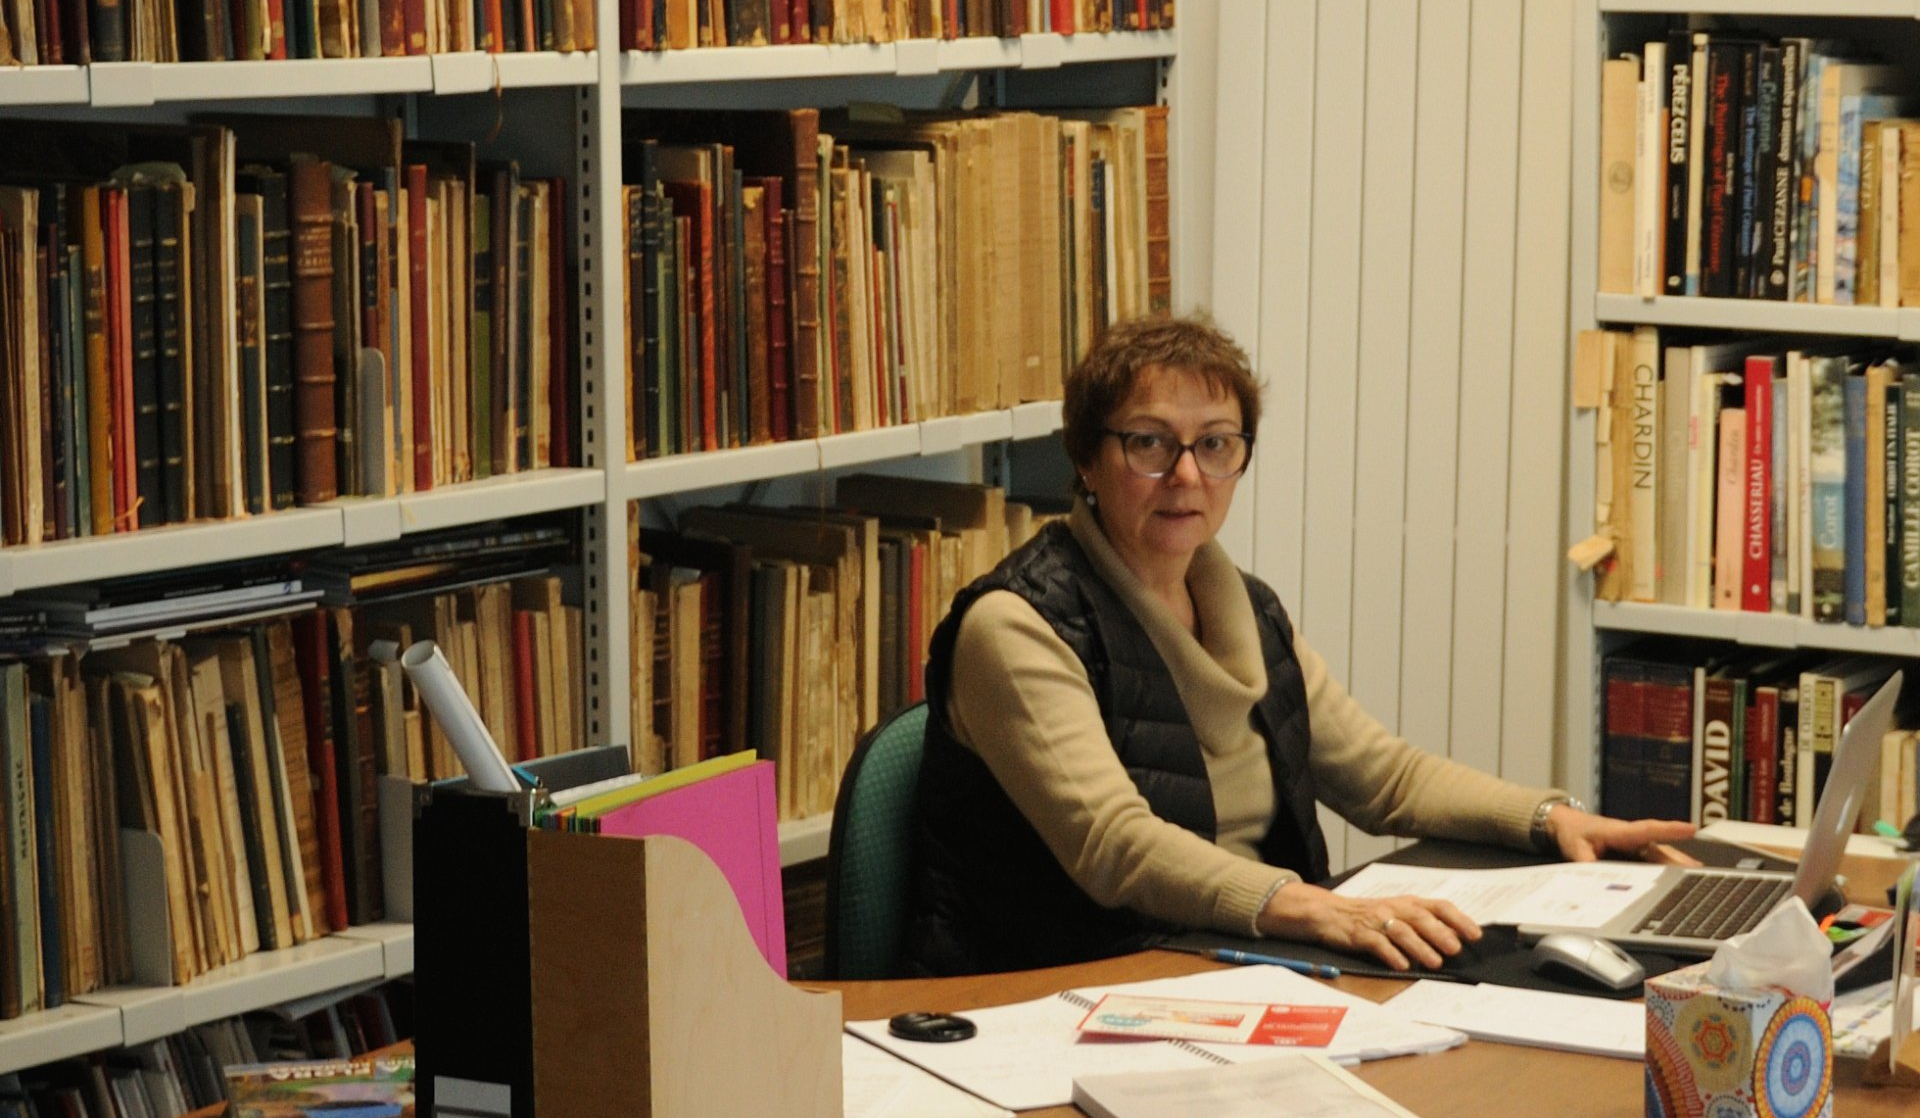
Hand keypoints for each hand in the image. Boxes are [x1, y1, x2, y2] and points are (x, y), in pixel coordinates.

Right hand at [1255, 881, 1480, 970]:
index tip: (1475, 934)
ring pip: (1402, 931)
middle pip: (1421, 917)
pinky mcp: (1359, 934)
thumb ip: (1423, 924)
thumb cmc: (1368, 917)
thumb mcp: (1397, 914)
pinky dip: (1391, 954)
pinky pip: (1377, 943)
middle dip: (1440, 933)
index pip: (1438, 906)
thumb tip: (1455, 939)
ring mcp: (1376, 920)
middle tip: (1455, 949)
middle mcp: (1394, 908)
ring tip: (1434, 962)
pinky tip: (1401, 965)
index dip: (1458, 919)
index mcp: (1407, 902)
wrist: (1328, 914)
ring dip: (1420, 947)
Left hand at [1546, 806, 1699, 865]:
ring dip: (1679, 865)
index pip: (1647, 830)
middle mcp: (1633, 838)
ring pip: (1661, 855)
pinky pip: (1654, 861)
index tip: (1691, 829)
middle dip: (1679, 858)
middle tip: (1700, 870)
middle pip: (1660, 848)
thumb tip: (1594, 875)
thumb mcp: (1575, 847)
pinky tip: (1682, 880)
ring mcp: (1636, 846)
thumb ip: (1585, 861)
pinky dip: (1669, 869)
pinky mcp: (1636, 853)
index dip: (1668, 830)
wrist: (1568, 825)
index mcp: (1620, 832)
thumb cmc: (1574, 833)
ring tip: (1700, 877)